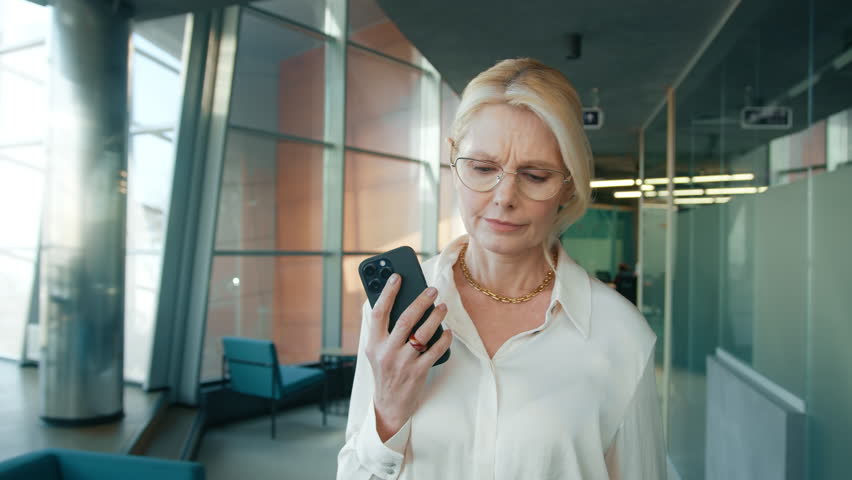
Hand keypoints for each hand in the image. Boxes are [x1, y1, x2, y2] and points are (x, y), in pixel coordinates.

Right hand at [364, 273, 452, 441]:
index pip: (378, 313)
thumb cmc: (385, 372)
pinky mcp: (418, 373)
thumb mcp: (376, 352)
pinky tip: (449, 331)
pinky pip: (435, 350)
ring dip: (435, 317)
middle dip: (420, 301)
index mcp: (373, 344)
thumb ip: (384, 331)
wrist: (390, 406)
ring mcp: (403, 363)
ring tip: (443, 307)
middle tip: (432, 290)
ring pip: (422, 333)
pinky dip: (444, 339)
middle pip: (405, 319)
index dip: (387, 293)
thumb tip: (401, 302)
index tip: (397, 276)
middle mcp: (386, 352)